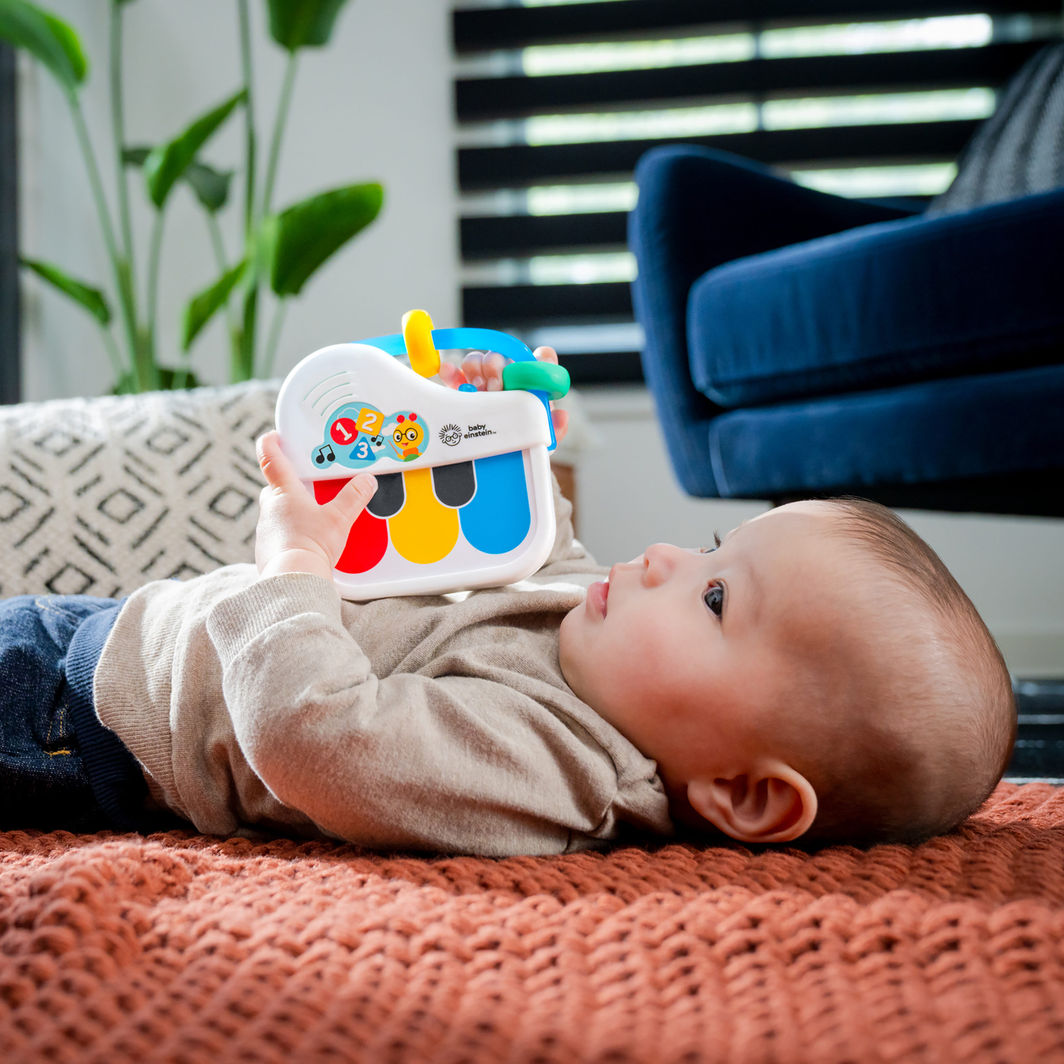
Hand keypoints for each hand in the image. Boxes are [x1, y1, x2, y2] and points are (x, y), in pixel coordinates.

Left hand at [255, 430, 376, 580]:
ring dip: (292, 513)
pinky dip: (291, 536)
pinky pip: (279, 537)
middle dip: (290, 485)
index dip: (271, 444)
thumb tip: (366, 481)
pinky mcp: (268, 551)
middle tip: (307, 485)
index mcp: (284, 493)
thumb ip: (354, 497)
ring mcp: (266, 531)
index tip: (273, 436)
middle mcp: (270, 509)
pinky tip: (307, 543)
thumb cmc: (311, 545)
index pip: (270, 459)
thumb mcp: (339, 518)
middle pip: (275, 488)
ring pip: (277, 513)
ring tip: (314, 519)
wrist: (294, 579)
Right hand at [438, 345, 569, 444]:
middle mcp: (507, 378)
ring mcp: (484, 383)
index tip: (539, 360)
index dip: (542, 358)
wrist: (497, 459)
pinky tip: (448, 372)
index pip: (541, 362)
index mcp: (529, 385)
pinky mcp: (462, 390)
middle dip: (497, 367)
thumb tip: (562, 415)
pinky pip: (454, 375)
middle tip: (496, 387)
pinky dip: (450, 370)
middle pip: (501, 357)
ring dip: (476, 368)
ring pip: (478, 361)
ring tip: (478, 388)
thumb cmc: (521, 442)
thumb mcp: (539, 439)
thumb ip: (553, 429)